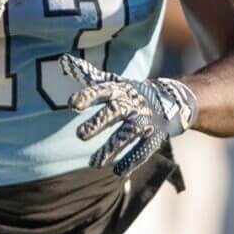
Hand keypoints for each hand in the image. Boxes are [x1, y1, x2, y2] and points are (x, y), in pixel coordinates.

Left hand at [58, 54, 196, 176]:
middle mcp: (131, 104)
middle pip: (114, 112)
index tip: (72, 104)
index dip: (88, 96)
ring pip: (127, 134)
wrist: (170, 100)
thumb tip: (63, 61)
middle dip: (98, 123)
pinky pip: (144, 149)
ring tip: (93, 164)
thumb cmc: (130, 92)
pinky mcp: (155, 136)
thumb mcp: (111, 81)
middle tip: (79, 135)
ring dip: (111, 148)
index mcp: (119, 90)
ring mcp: (144, 121)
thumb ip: (86, 74)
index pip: (102, 90)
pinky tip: (118, 172)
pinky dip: (132, 160)